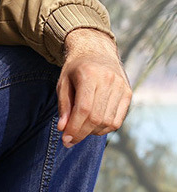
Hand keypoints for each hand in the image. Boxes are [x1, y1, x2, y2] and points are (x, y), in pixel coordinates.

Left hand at [56, 29, 131, 147]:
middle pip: (96, 117)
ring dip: (92, 132)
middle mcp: (108, 80)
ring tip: (80, 129)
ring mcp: (121, 87)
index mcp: (89, 75)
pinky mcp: (128, 93)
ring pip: (108, 122)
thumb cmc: (76, 69)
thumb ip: (63, 106)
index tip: (65, 139)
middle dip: (81, 133)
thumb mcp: (63, 83)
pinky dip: (104, 128)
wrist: (96, 51)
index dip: (74, 128)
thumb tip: (63, 129)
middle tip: (69, 140)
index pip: (84, 109)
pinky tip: (93, 126)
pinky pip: (117, 120)